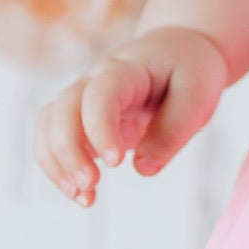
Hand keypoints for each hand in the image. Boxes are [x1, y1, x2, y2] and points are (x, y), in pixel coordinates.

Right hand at [34, 24, 229, 208]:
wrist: (176, 48)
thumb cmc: (189, 69)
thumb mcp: (199, 94)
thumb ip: (173, 131)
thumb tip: (143, 169)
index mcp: (126, 69)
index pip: (100, 94)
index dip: (100, 128)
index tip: (116, 163)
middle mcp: (94, 79)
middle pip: (62, 109)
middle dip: (68, 151)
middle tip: (91, 186)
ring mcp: (83, 97)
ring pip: (49, 125)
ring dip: (57, 164)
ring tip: (85, 200)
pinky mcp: (80, 117)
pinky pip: (53, 140)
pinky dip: (59, 169)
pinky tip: (83, 195)